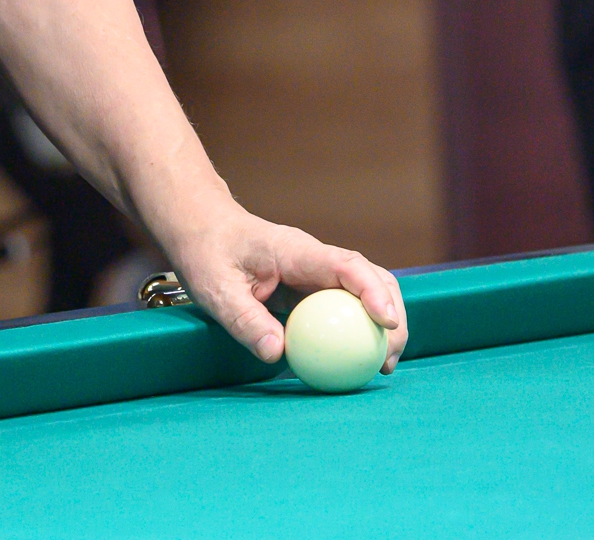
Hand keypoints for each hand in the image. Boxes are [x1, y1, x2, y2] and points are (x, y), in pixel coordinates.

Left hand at [163, 205, 407, 373]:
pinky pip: (345, 305)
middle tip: (390, 358)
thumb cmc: (206, 252)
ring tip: (384, 364)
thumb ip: (246, 320)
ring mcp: (317, 272)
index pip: (347, 265)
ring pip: (366, 291)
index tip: (387, 322)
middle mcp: (315, 258)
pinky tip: (357, 359)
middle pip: (372, 277)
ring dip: (383, 323)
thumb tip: (279, 354)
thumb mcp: (216, 289)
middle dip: (393, 314)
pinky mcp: (312, 287)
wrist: (200, 228)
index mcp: (296, 252)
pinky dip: (358, 329)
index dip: (373, 291)